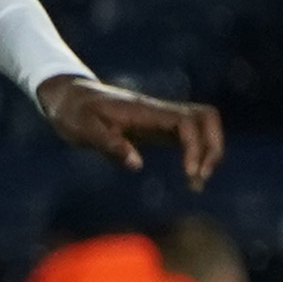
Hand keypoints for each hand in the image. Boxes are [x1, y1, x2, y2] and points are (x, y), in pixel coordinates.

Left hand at [40, 74, 222, 186]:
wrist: (68, 97)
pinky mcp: (158, 128)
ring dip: (208, 152)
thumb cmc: (74, 112)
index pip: (187, 120)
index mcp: (145, 111)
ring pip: (203, 125)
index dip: (196, 146)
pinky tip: (190, 176)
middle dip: (213, 147)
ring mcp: (161, 119)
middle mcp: (159, 112)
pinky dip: (197, 153)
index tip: (188, 173)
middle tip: (199, 179)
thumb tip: (137, 165)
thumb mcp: (84, 129)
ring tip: (195, 184)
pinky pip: (190, 135)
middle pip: (207, 117)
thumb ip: (109, 145)